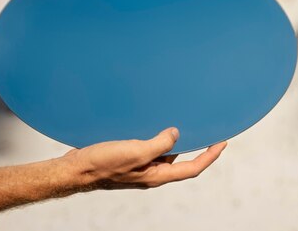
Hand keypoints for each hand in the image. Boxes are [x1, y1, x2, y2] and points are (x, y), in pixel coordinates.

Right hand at [62, 128, 226, 189]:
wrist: (74, 168)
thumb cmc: (102, 164)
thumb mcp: (135, 152)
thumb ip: (159, 144)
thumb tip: (176, 133)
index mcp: (157, 175)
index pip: (192, 168)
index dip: (210, 156)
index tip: (223, 142)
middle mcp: (152, 172)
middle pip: (182, 161)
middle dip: (197, 146)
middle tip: (209, 129)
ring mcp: (141, 166)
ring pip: (166, 152)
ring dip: (177, 139)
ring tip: (186, 122)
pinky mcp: (130, 157)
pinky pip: (151, 146)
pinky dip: (158, 135)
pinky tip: (156, 122)